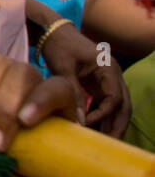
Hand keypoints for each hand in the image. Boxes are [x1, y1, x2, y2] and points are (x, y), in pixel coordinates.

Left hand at [39, 21, 131, 135]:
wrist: (51, 30)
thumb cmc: (58, 45)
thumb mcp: (63, 68)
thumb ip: (72, 92)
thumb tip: (79, 120)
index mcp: (108, 68)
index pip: (114, 98)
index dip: (103, 114)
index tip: (87, 124)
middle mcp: (113, 75)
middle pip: (123, 105)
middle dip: (118, 126)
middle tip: (110, 145)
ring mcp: (107, 80)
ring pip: (117, 107)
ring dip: (112, 124)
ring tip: (106, 144)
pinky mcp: (98, 84)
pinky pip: (106, 104)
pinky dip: (103, 117)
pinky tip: (97, 132)